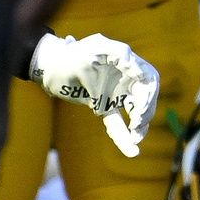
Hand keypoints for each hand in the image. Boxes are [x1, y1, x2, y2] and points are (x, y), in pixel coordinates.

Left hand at [30, 32, 159, 157]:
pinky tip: (131, 151)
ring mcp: (114, 93)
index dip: (150, 95)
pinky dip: (123, 137)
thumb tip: (137, 69)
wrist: (49, 66)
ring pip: (135, 112)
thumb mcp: (94, 48)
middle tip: (136, 126)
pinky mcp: (102, 106)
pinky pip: (116, 123)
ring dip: (139, 126)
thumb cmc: (71, 54)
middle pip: (146, 97)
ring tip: (135, 140)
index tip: (139, 109)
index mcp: (128, 63)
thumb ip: (117, 52)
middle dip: (146, 112)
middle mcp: (125, 78)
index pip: (150, 79)